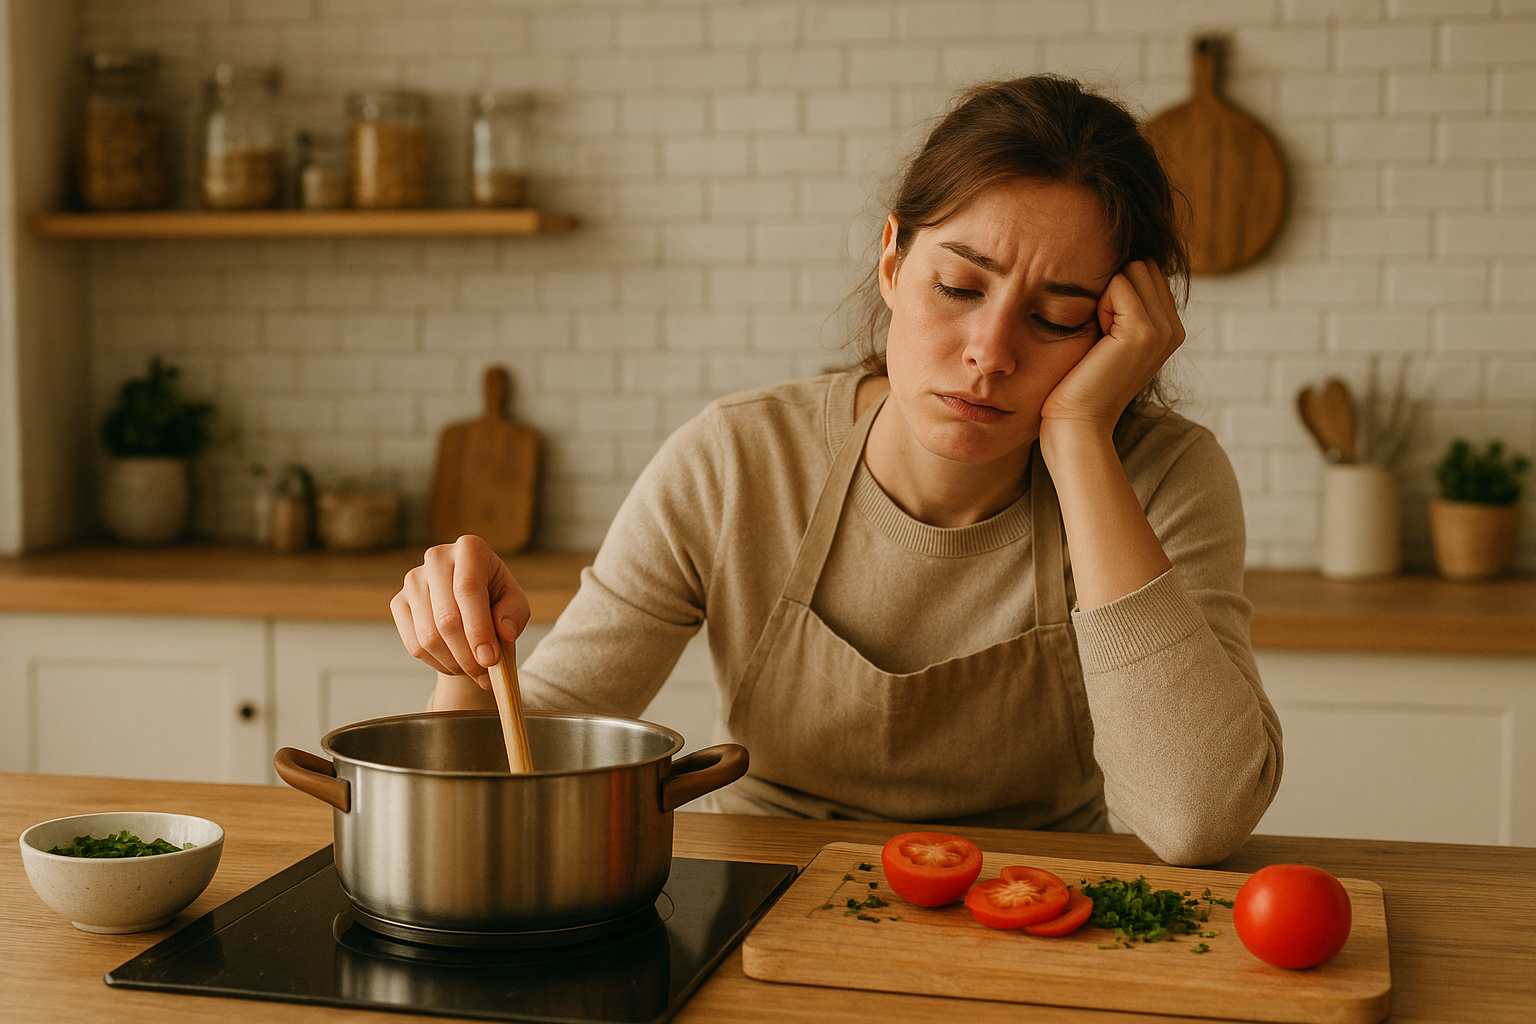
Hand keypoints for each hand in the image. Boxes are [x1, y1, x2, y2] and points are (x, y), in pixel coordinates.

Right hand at [390, 535, 529, 687]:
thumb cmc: (496, 601)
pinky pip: (414, 644)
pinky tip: (455, 662)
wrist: (470, 605)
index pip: (468, 589)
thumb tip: (504, 632)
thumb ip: (513, 615)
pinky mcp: (398, 602)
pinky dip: (437, 662)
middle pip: (446, 617)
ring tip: (474, 669)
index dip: (479, 628)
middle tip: (486, 675)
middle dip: (468, 654)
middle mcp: (437, 558)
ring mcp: (413, 580)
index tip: (490, 659)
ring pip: (429, 636)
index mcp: (470, 548)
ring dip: (454, 662)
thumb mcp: (515, 604)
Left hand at [1039, 259, 1184, 440]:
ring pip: (1132, 270)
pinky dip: (1099, 305)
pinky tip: (1097, 340)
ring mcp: (1164, 330)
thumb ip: (1121, 307)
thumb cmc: (1078, 383)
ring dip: (1104, 296)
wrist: (1076, 423)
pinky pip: (1119, 283)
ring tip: (1099, 339)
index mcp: (1168, 329)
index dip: (1114, 292)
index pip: (1144, 272)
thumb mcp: (1106, 339)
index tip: (1102, 332)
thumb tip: (1117, 265)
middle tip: (1099, 335)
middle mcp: (1173, 328)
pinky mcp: (1145, 331)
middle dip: (1112, 289)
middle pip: (1140, 266)